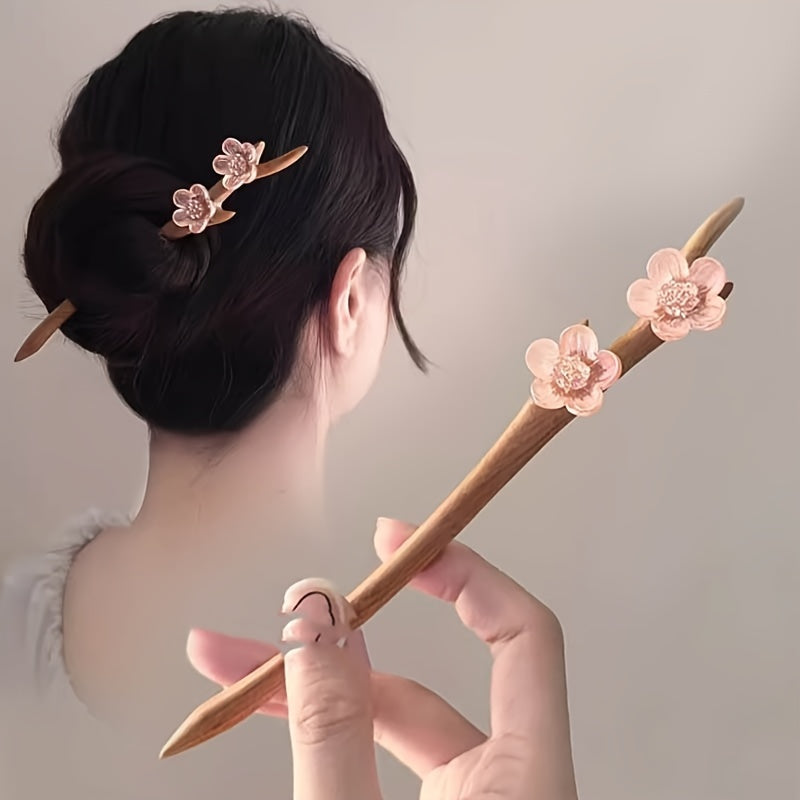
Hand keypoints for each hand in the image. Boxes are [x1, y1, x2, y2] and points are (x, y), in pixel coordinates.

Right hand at [188, 518, 578, 798]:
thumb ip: (336, 732)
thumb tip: (317, 619)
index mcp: (527, 784)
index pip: (523, 634)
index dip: (466, 571)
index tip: (401, 538)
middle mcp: (509, 792)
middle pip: (428, 686)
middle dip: (337, 647)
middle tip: (282, 612)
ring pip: (392, 729)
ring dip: (313, 694)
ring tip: (235, 671)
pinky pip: (380, 766)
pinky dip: (327, 739)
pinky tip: (274, 716)